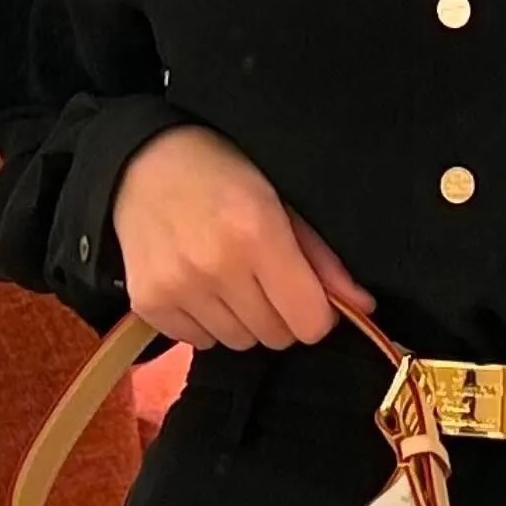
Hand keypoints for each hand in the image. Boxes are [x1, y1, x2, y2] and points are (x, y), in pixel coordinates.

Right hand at [110, 126, 376, 350]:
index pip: (309, 323)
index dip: (316, 313)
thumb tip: (364, 307)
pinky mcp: (148, 303)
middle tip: (264, 277)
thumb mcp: (282, 200)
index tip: (306, 294)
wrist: (142, 163)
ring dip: (243, 319)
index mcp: (258, 235)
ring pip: (238, 342)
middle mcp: (216, 267)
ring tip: (228, 276)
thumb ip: (322, 258)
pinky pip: (199, 342)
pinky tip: (199, 284)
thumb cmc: (223, 174)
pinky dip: (207, 322)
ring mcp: (178, 288)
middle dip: (280, 314)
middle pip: (275, 337)